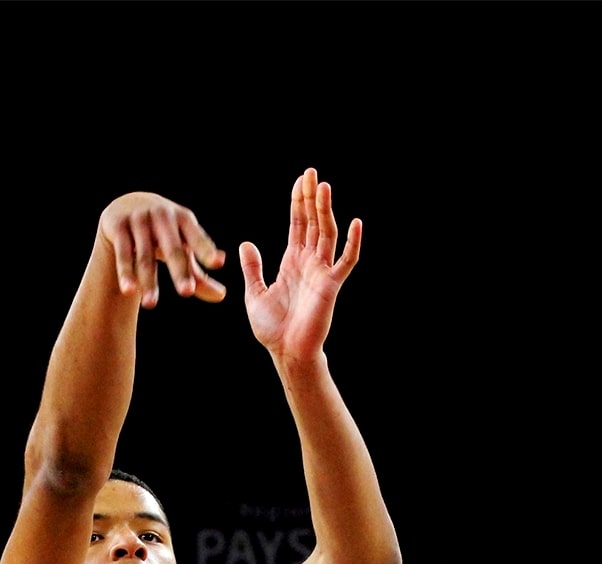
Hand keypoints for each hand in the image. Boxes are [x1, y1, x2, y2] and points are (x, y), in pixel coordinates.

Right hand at [98, 193, 226, 308]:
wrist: (126, 205)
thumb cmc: (162, 233)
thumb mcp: (181, 246)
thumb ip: (198, 273)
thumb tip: (222, 296)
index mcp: (183, 218)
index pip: (197, 237)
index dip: (206, 250)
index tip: (218, 263)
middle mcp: (162, 215)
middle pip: (173, 249)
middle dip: (179, 271)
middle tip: (187, 292)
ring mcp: (139, 219)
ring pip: (145, 256)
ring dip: (148, 280)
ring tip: (151, 305)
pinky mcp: (118, 226)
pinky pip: (123, 254)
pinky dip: (126, 273)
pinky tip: (129, 291)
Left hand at [240, 169, 361, 367]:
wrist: (285, 352)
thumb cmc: (272, 329)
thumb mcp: (255, 294)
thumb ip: (253, 268)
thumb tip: (246, 243)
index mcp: (292, 262)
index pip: (297, 225)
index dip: (297, 203)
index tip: (299, 181)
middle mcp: (309, 262)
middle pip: (312, 222)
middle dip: (311, 198)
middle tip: (311, 172)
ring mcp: (322, 272)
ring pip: (326, 233)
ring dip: (325, 210)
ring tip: (322, 186)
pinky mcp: (332, 285)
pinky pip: (346, 260)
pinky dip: (352, 242)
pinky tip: (356, 222)